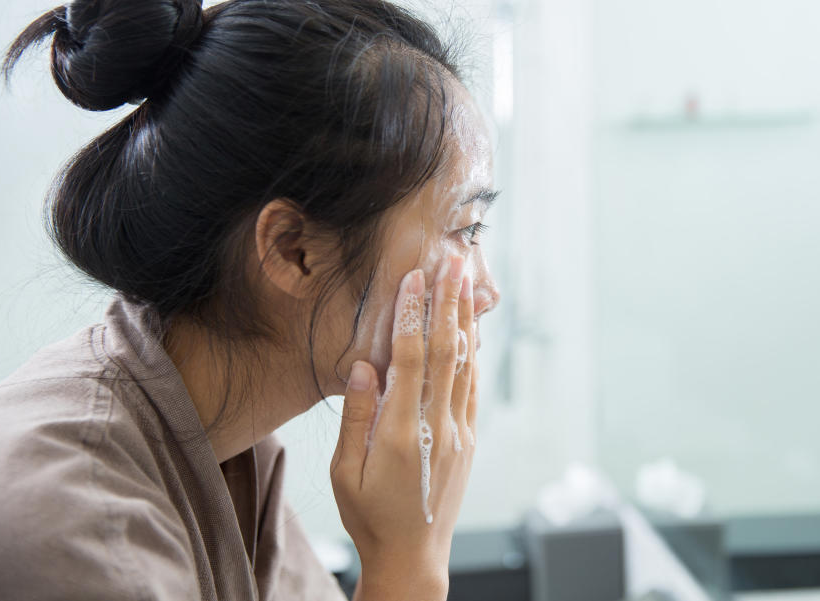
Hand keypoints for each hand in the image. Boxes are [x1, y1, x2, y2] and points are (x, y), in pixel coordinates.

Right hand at [331, 254, 478, 599]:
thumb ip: (355, 418)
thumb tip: (363, 367)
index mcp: (400, 434)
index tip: (414, 278)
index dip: (411, 315)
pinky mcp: (468, 440)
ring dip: (465, 320)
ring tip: (468, 283)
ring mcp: (458, 433)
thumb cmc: (371, 517)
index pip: (408, 360)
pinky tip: (471, 332)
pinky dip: (473, 355)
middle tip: (453, 262)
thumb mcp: (346, 474)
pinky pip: (472, 388)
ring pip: (465, 365)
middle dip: (449, 303)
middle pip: (445, 352)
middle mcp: (436, 427)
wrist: (413, 558)